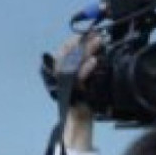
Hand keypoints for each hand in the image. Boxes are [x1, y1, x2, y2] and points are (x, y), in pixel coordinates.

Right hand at [53, 33, 102, 148]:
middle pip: (69, 55)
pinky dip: (86, 68)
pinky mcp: (72, 93)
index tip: (84, 33)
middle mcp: (57, 77)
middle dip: (82, 43)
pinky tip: (94, 61)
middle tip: (96, 34)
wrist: (81, 121)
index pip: (62, 52)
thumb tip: (92, 45)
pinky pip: (79, 78)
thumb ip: (83, 65)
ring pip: (74, 63)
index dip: (72, 41)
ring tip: (98, 42)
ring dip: (86, 51)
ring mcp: (64, 85)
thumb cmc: (84, 100)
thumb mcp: (84, 79)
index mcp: (57, 72)